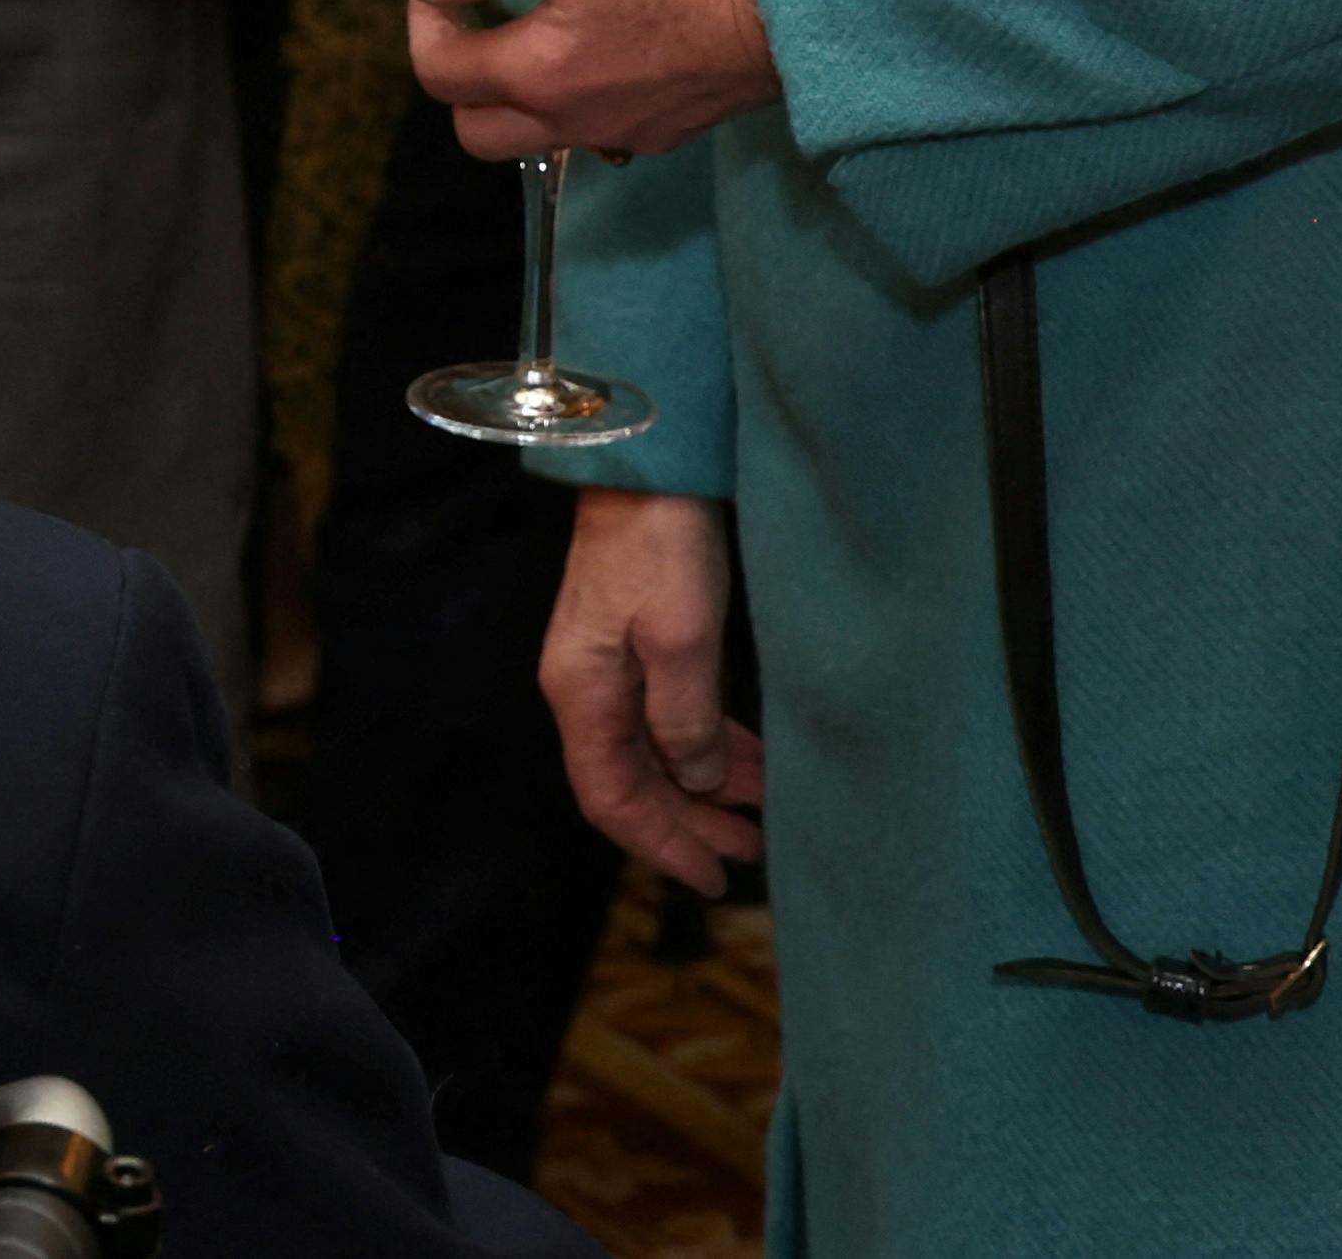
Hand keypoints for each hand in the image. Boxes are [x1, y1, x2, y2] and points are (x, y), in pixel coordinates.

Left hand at [407, 0, 779, 159]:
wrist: (793, 2)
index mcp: (540, 74)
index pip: (439, 72)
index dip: (423, 22)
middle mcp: (572, 122)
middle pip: (474, 130)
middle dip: (457, 75)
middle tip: (476, 17)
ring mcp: (621, 134)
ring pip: (530, 136)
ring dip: (510, 93)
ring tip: (531, 27)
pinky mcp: (664, 130)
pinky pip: (588, 130)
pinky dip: (567, 97)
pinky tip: (593, 44)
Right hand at [544, 491, 761, 893]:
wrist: (645, 464)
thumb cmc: (660, 546)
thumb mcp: (681, 639)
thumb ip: (685, 721)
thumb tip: (694, 781)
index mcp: (583, 693)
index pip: (611, 798)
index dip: (661, 844)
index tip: (714, 877)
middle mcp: (587, 688)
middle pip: (631, 782)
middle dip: (687, 824)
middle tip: (749, 853)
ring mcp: (608, 665)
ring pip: (652, 752)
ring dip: (702, 787)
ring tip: (759, 813)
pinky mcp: (634, 643)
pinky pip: (665, 718)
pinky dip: (704, 746)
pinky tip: (745, 757)